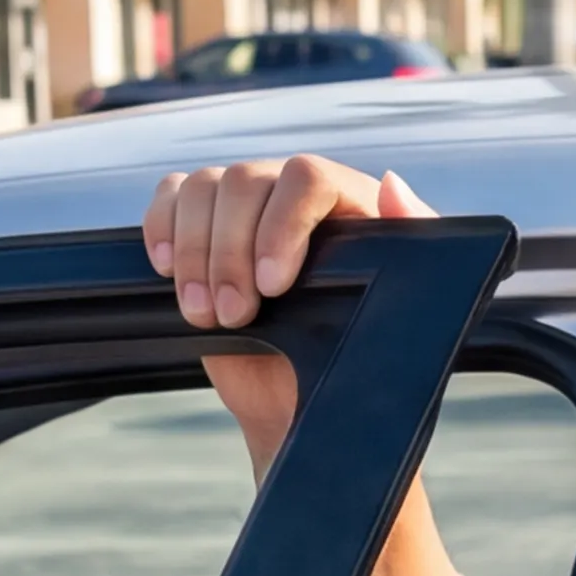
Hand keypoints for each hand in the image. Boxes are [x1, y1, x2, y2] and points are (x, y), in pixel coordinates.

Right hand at [143, 155, 429, 464]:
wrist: (298, 397)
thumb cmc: (353, 353)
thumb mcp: (397, 306)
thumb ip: (415, 241)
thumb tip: (393, 186)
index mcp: (345, 200)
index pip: (305, 178)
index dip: (282, 225)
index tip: (275, 286)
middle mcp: (290, 194)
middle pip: (244, 181)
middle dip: (231, 254)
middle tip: (235, 316)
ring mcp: (243, 207)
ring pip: (203, 188)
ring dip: (193, 253)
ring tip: (205, 314)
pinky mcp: (201, 225)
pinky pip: (172, 197)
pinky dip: (160, 229)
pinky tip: (166, 272)